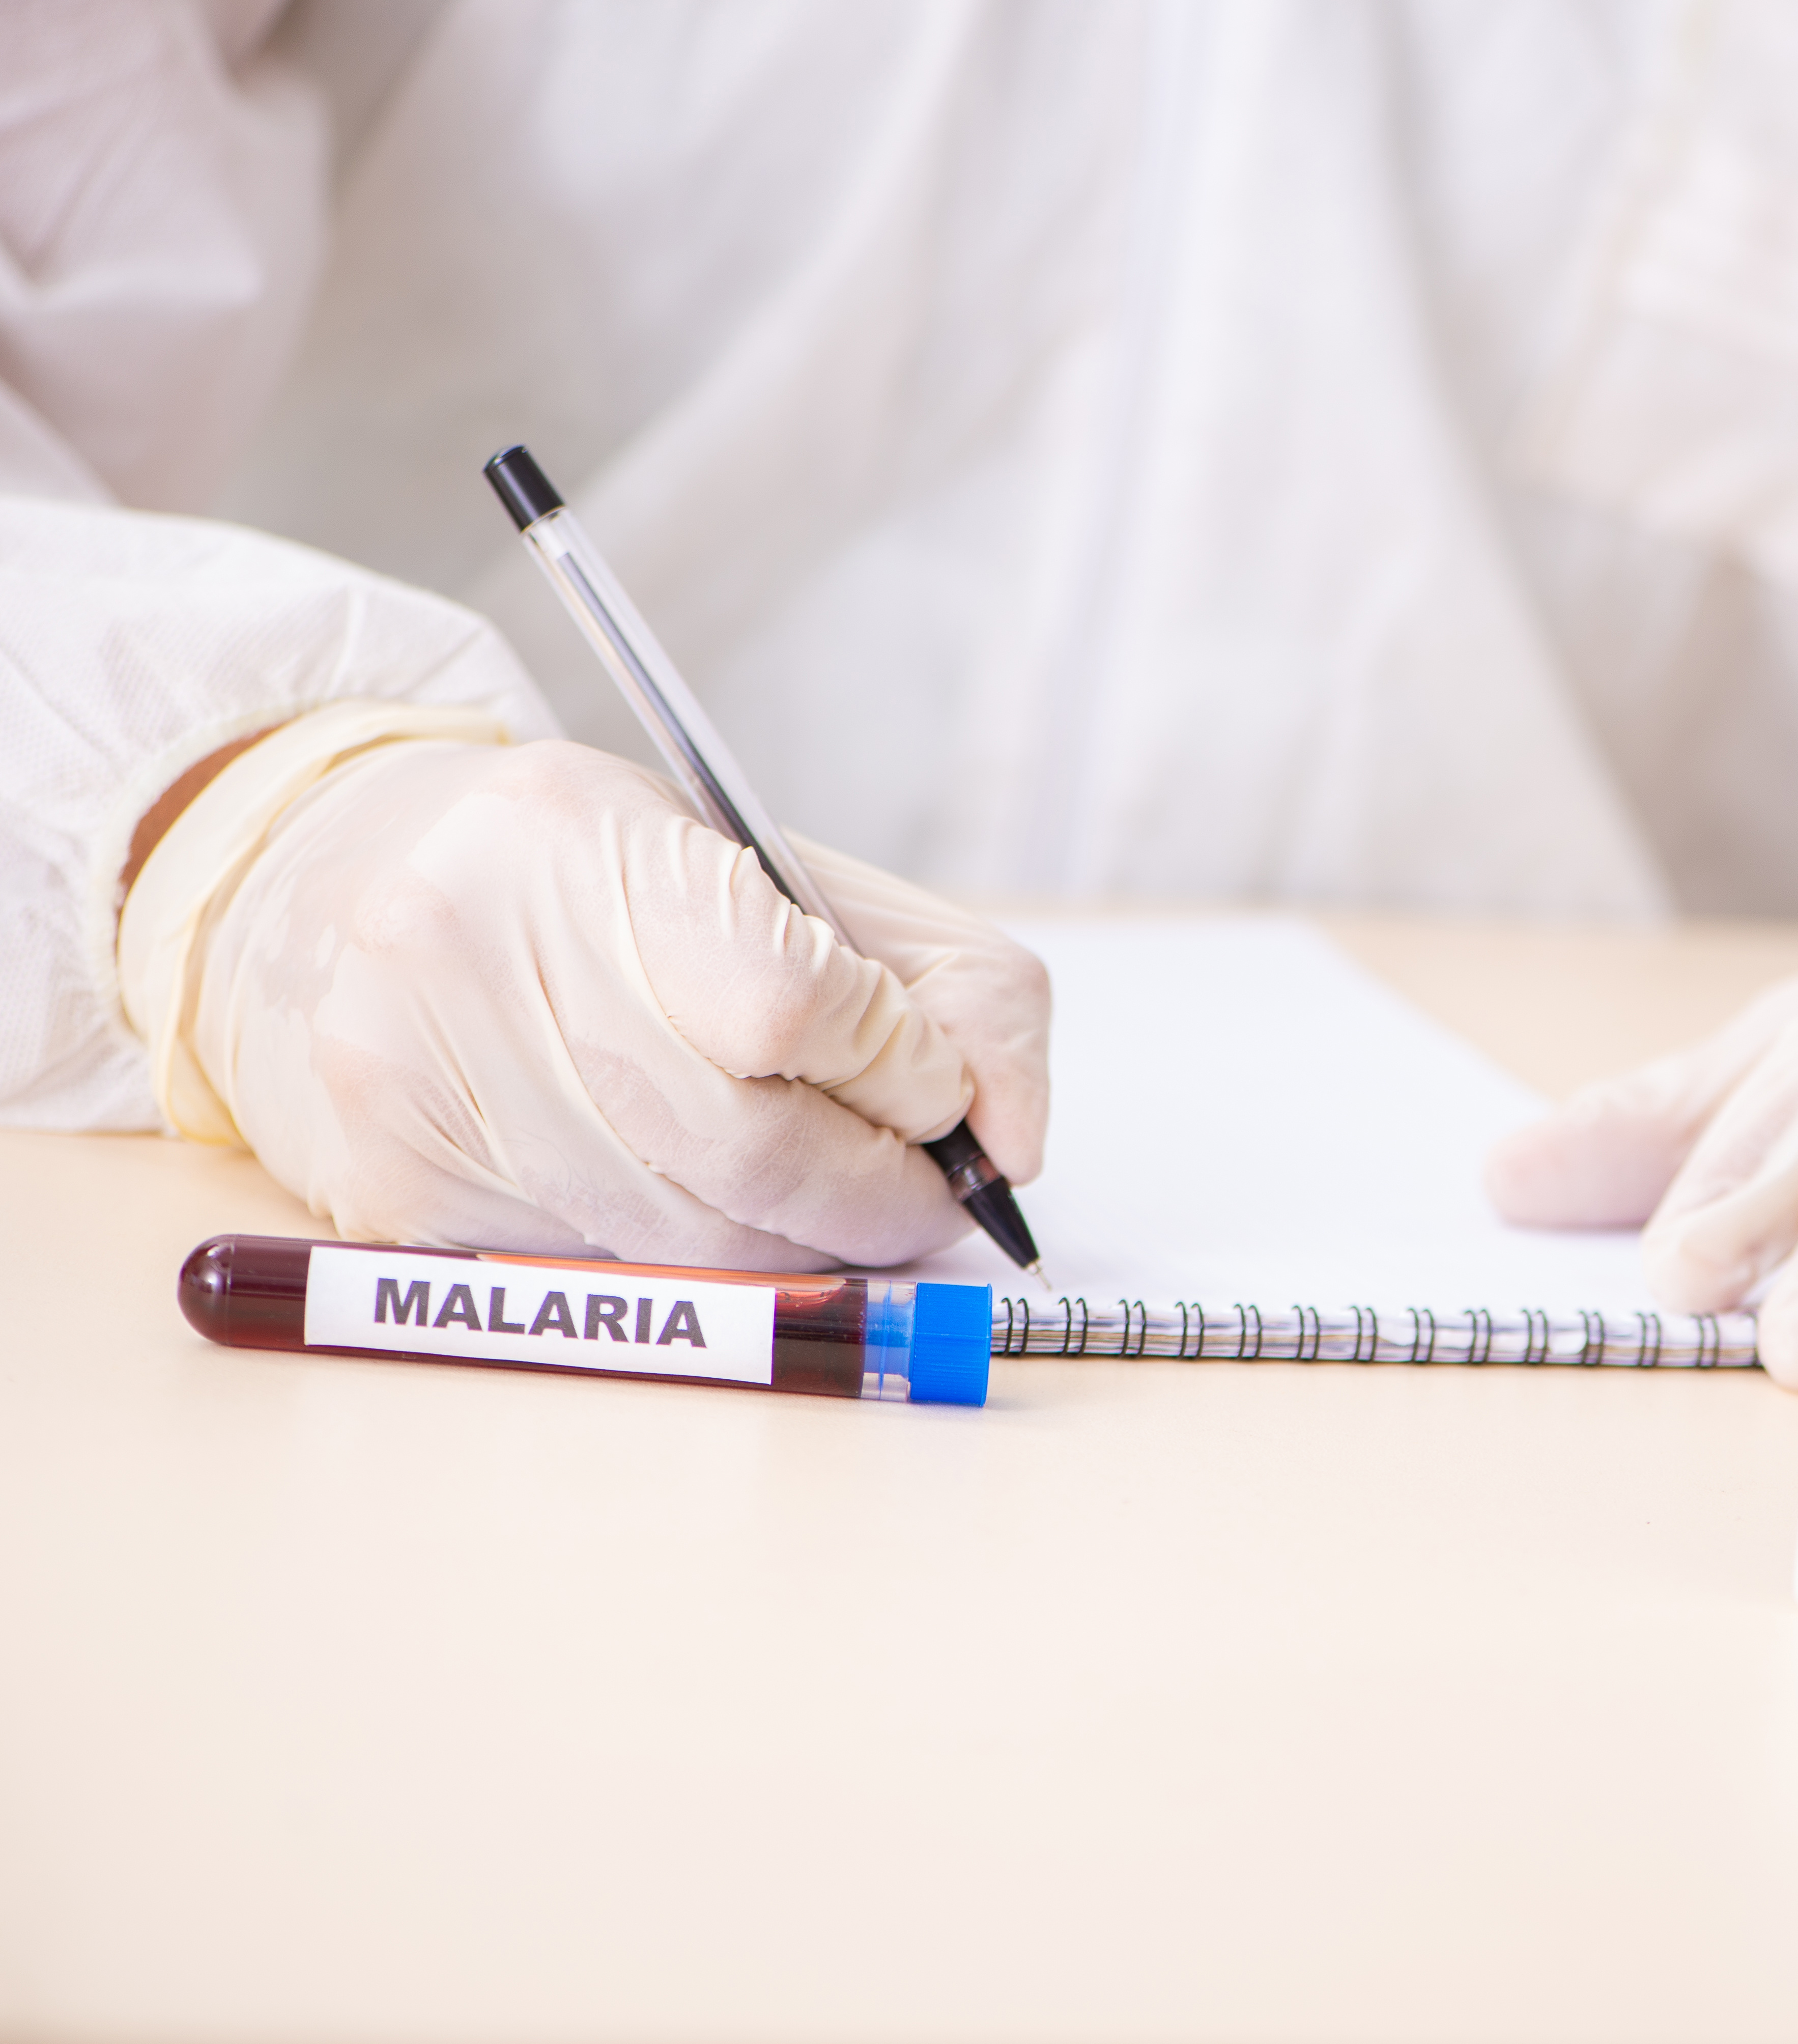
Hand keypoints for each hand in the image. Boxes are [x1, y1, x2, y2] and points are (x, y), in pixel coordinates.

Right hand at [182, 737, 1049, 1267]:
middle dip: (879, 1197)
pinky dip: (695, 1257)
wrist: (351, 879)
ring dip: (802, 1244)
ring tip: (837, 1206)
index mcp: (576, 836)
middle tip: (930, 1200)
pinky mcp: (397, 1191)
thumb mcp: (783, 872)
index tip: (936, 1093)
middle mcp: (470, 951)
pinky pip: (607, 1271)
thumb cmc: (604, 878)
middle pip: (750, 1149)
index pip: (794, 1003)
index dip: (898, 1071)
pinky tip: (705, 1202)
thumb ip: (949, 987)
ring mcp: (417, 1081)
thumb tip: (1014, 1140)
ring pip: (688, 1236)